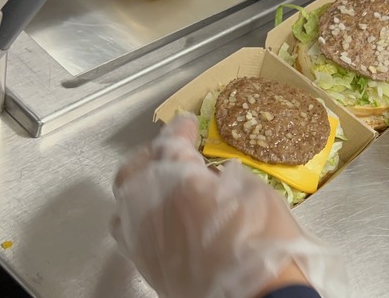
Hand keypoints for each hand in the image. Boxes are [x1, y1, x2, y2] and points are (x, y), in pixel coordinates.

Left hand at [111, 114, 348, 297]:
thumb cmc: (265, 246)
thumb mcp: (258, 194)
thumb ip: (228, 177)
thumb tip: (214, 176)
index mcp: (182, 182)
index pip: (170, 144)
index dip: (179, 130)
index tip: (187, 123)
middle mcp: (152, 207)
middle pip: (135, 169)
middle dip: (151, 154)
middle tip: (168, 150)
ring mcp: (145, 238)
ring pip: (124, 201)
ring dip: (138, 184)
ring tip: (155, 182)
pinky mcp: (146, 265)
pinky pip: (128, 231)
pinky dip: (137, 215)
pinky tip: (153, 216)